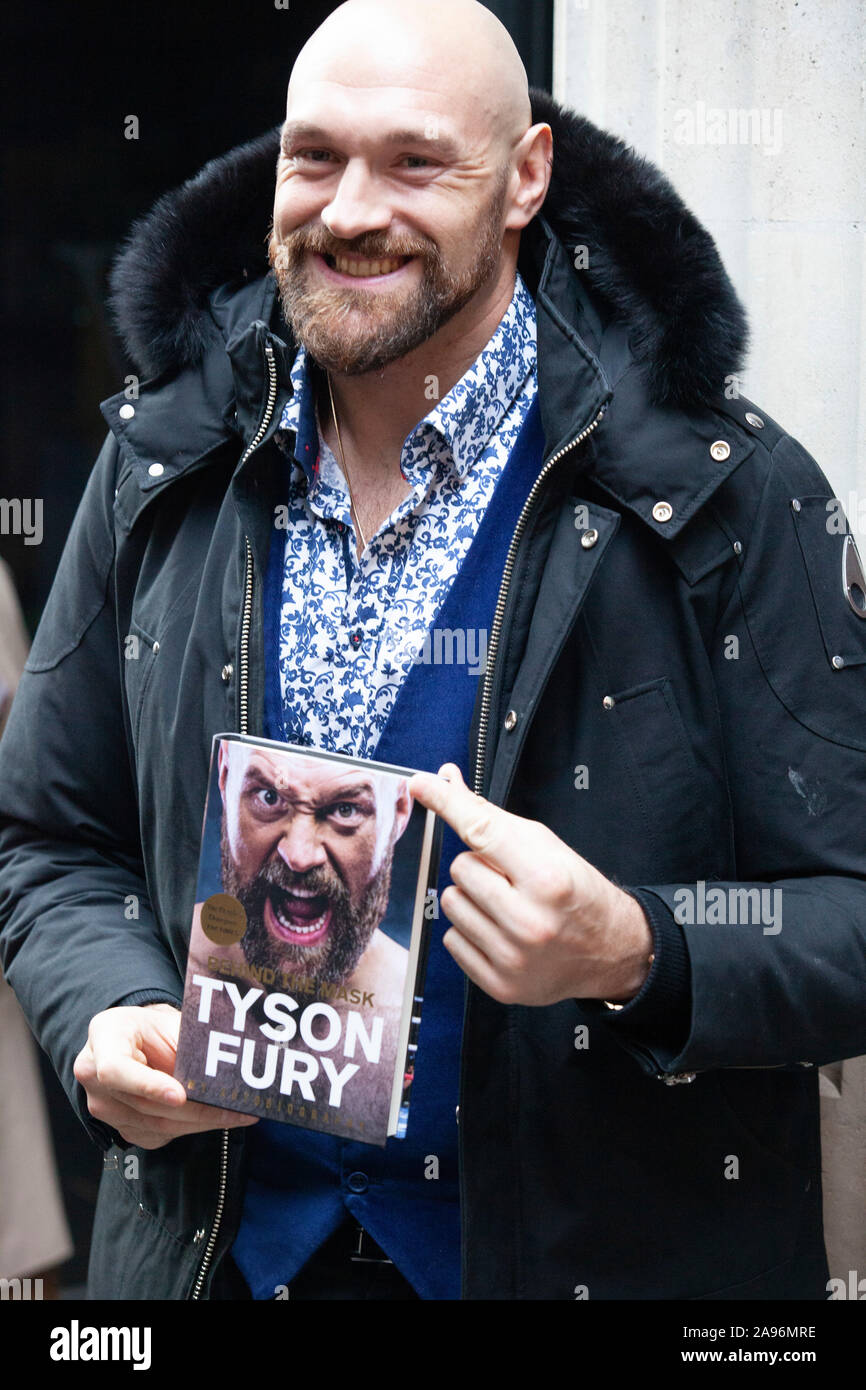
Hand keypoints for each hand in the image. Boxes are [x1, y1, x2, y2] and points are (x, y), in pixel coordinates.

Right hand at [73, 1003, 258, 1149]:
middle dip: (194, 1110)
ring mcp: (103, 1105)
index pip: (116, 1069)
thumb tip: (230, 1058)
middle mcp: (93, 1074)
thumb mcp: (171, 1021)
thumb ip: (190, 1041)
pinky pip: (157, 1136)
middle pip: (143, 1105)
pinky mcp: (119, 1126)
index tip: (180, 1095)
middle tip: (234, 1108)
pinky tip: (216, 1119)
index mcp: (105, 1036)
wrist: (139, 1039)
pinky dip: (190, 1129)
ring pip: (154, 1125)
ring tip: (237, 1114)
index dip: (148, 1085)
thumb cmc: (155, 1027)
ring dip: (200, 1123)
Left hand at [407, 763, 653, 1006]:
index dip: (447, 803)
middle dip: (478, 867)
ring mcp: (514, 957)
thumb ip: (492, 817)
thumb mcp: (546, 846)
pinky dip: (469, 932)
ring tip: (504, 906)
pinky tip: (499, 932)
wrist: (610, 952)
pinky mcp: (501, 984)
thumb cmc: (576, 891)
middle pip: (460, 868)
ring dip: (470, 898)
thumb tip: (447, 781)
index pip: (482, 831)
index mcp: (548, 878)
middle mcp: (530, 921)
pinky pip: (451, 941)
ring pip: (450, 903)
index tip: (421, 785)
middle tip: (508, 879)